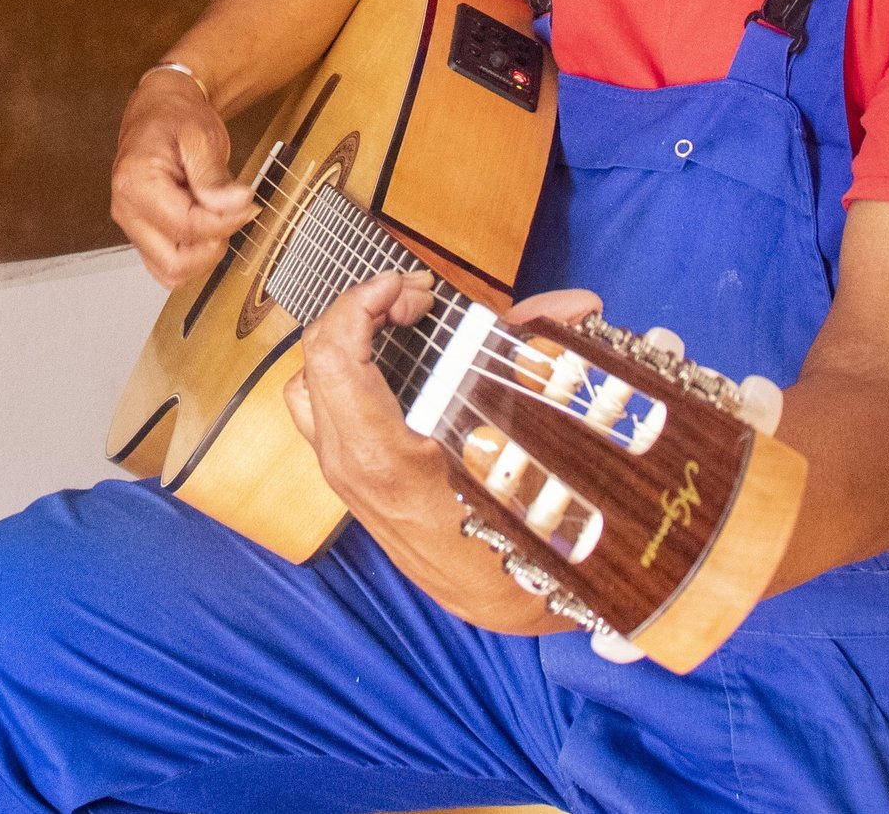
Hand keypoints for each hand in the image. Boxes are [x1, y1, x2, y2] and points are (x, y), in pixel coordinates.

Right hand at [109, 66, 254, 287]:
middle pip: (173, 262)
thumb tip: (237, 204)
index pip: (186, 226)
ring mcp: (131, 223)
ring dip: (202, 256)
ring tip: (216, 218)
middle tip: (231, 216)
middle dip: (211, 247)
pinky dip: (191, 257)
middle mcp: (126, 208)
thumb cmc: (175, 117)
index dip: (225, 223)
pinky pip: (166, 265)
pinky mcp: (141, 231)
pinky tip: (205, 228)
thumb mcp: (201, 137)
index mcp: (136, 182)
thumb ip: (215, 178)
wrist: (160, 108)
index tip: (248, 206)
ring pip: (170, 271)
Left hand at [284, 273, 604, 634]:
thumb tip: (579, 305)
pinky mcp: (347, 480)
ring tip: (403, 325)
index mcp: (382, 455)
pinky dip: (347, 372)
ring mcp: (341, 475)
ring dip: (349, 340)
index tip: (408, 284)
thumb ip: (543, 359)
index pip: (334, 353)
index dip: (363, 299)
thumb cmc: (519, 533)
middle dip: (364, 309)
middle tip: (418, 300)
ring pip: (309, 383)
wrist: (500, 604)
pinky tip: (397, 363)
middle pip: (317, 355)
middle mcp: (349, 465)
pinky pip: (322, 411)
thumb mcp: (533, 443)